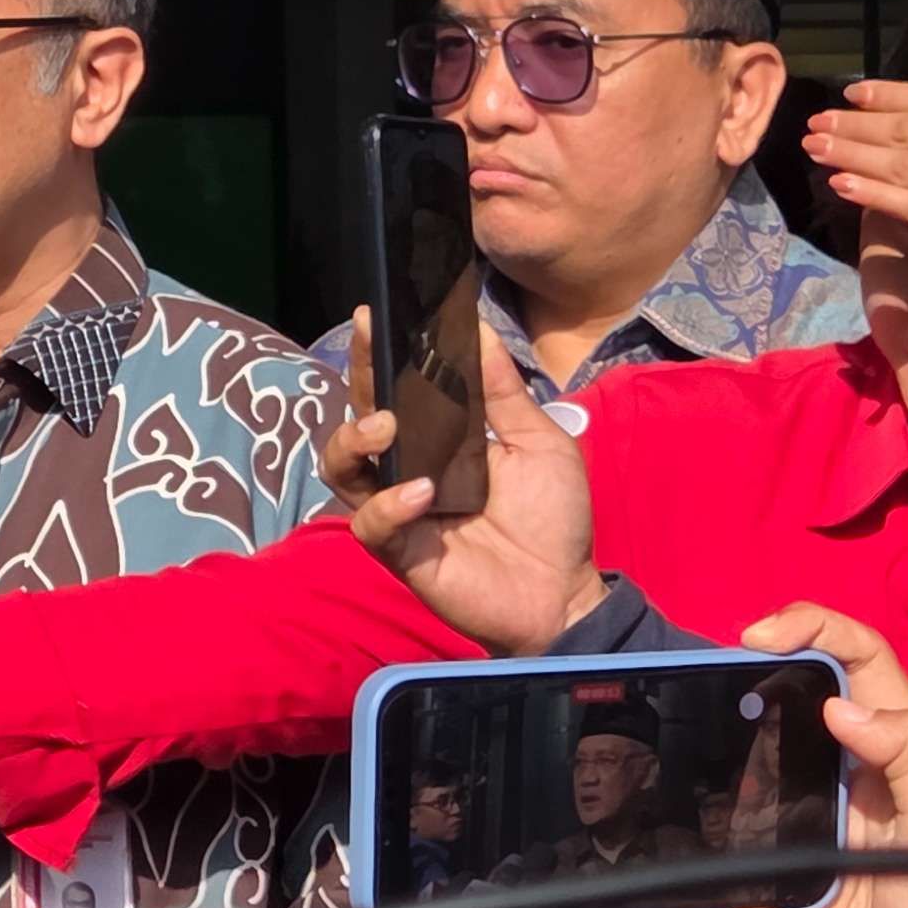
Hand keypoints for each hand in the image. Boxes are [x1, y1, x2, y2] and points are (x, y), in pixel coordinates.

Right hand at [329, 311, 602, 653]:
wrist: (566, 591)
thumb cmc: (553, 516)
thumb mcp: (537, 440)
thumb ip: (502, 390)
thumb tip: (476, 326)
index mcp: (438, 436)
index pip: (395, 386)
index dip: (378, 353)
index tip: (374, 315)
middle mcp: (407, 466)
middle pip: (357, 414)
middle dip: (358, 376)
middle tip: (370, 345)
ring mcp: (398, 508)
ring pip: (341, 468)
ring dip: (353, 440)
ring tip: (386, 426)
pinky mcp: (400, 551)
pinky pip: (371, 524)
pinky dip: (388, 505)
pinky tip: (421, 494)